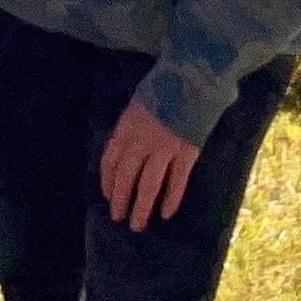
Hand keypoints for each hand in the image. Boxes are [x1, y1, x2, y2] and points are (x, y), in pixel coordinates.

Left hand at [96, 96, 202, 230]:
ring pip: (148, 185)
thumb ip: (131, 126)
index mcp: (127, 127)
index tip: (108, 196)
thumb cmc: (165, 86)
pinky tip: (166, 213)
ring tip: (137, 224)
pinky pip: (176, 181)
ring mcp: (164, 148)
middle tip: (118, 217)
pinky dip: (171, 199)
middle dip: (120, 200)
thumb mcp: (138, 103)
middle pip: (126, 177)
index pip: (110, 160)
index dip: (107, 181)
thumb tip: (126, 150)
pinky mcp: (186, 152)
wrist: (193, 77)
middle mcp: (141, 140)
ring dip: (141, 207)